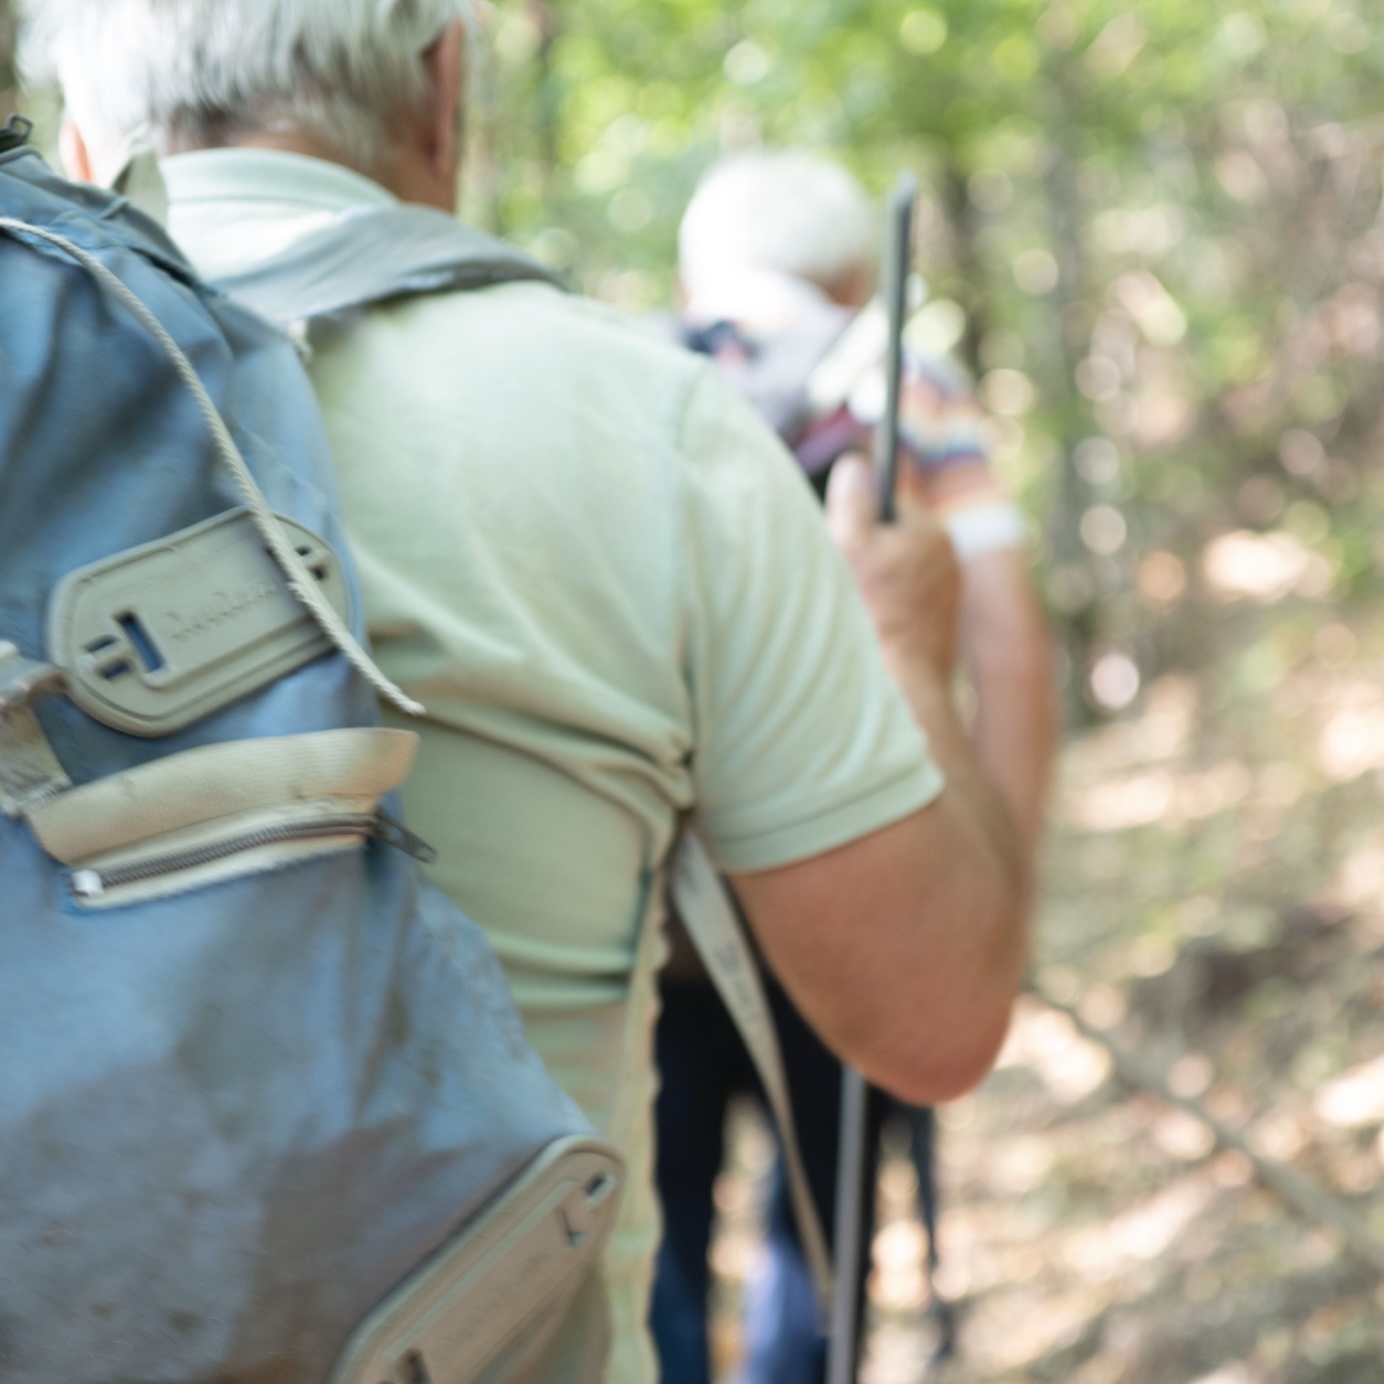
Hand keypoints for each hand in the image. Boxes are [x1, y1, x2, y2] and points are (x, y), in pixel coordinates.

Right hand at [826, 453, 961, 680]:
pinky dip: (888, 608)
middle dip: (868, 550)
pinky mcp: (938, 625)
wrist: (900, 686)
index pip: (889, 503)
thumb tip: (856, 463)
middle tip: (846, 576)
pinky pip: (907, 601)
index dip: (859, 518)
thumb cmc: (871, 614)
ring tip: (858, 606)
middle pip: (894, 537)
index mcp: (932, 533)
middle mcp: (948, 559)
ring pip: (900, 571)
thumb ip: (853, 499)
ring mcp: (946, 594)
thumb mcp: (849, 545)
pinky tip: (873, 627)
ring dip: (876, 581)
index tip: (843, 535)